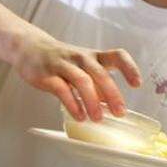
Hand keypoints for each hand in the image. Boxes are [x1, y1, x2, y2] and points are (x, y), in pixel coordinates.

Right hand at [13, 32, 140, 120]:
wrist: (29, 48)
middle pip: (100, 73)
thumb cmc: (63, 61)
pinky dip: (72, 104)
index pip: (117, 56)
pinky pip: (61, 89)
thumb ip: (97, 84)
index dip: (129, 68)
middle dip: (112, 94)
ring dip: (92, 101)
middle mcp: (81, 58)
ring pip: (82, 81)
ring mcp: (63, 65)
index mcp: (94, 56)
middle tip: (120, 113)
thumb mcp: (83, 67)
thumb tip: (111, 104)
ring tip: (98, 119)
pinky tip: (79, 116)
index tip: (137, 84)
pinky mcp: (47, 75)